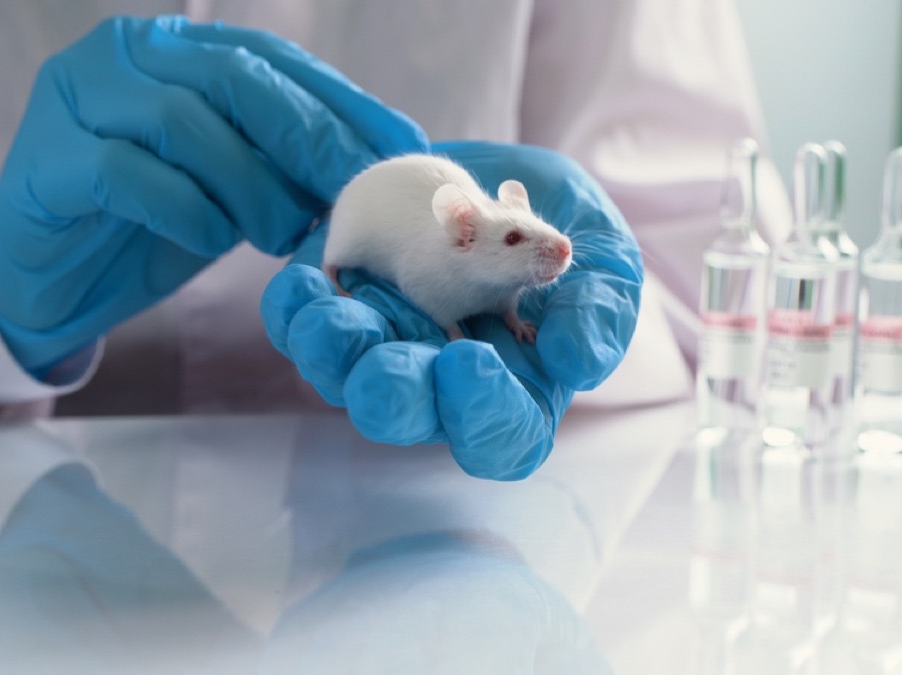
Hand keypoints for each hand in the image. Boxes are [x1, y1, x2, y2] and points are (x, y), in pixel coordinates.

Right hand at [0, 16, 426, 377]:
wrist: (48, 281)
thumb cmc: (147, 227)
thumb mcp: (233, 189)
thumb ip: (286, 165)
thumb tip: (379, 169)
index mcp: (175, 48)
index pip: (274, 61)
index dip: (344, 101)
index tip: (403, 147)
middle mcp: (123, 55)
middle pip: (234, 79)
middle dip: (308, 137)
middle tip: (352, 195)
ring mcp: (76, 100)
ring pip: (184, 121)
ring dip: (251, 184)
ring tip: (284, 234)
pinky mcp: (44, 159)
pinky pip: (125, 173)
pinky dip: (184, 209)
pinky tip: (210, 239)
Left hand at [261, 141, 641, 479]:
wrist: (488, 180)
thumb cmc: (557, 240)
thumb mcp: (605, 264)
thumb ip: (598, 314)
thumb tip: (575, 364)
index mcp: (513, 391)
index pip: (501, 438)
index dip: (482, 416)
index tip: (467, 361)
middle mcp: (440, 383)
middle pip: (411, 417)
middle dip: (393, 396)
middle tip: (383, 369)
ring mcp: (385, 348)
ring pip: (345, 379)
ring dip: (334, 353)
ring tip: (332, 315)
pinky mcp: (339, 312)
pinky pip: (303, 328)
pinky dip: (296, 310)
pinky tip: (303, 282)